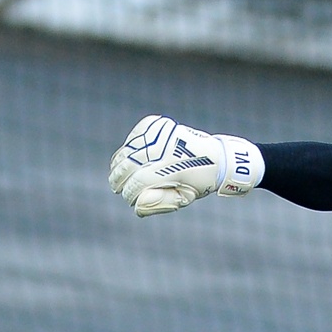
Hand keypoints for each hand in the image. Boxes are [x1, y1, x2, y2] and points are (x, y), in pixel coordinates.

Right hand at [109, 115, 263, 216]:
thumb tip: (136, 206)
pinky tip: (125, 158)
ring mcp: (159, 134)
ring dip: (118, 164)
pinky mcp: (156, 125)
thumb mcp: (184, 197)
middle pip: (129, 165)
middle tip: (115, 187)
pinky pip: (133, 137)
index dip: (130, 192)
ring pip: (127, 150)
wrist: (215, 156)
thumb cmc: (198, 181)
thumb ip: (160, 203)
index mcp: (172, 168)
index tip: (128, 199)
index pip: (139, 182)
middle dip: (118, 178)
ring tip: (115, 175)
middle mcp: (164, 148)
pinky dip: (126, 148)